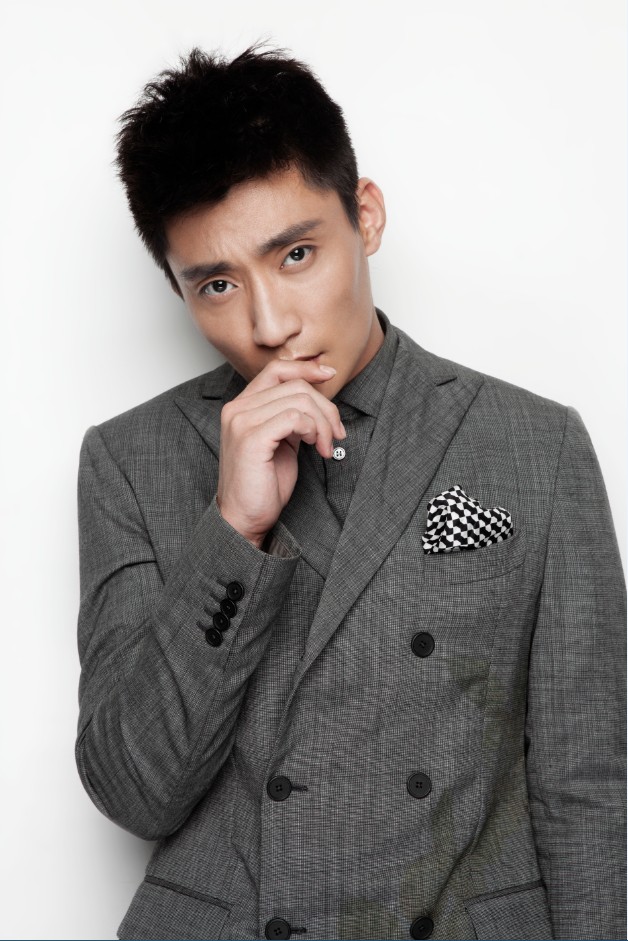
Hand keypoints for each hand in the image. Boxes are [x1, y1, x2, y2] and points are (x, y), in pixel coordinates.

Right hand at [216, 360, 345, 547]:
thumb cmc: (264, 484)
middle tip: (335, 433)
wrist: (244, 518)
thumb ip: (291, 417)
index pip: (277, 369)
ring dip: (322, 423)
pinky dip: (312, 430)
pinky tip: (314, 447)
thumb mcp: (281, 441)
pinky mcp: (251, 438)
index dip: (306, 368)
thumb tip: (317, 399)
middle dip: (325, 408)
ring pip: (298, 400)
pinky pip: (294, 417)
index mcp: (242, 406)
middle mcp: (237, 408)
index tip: (330, 375)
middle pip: (295, 385)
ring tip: (324, 446)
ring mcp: (242, 422)